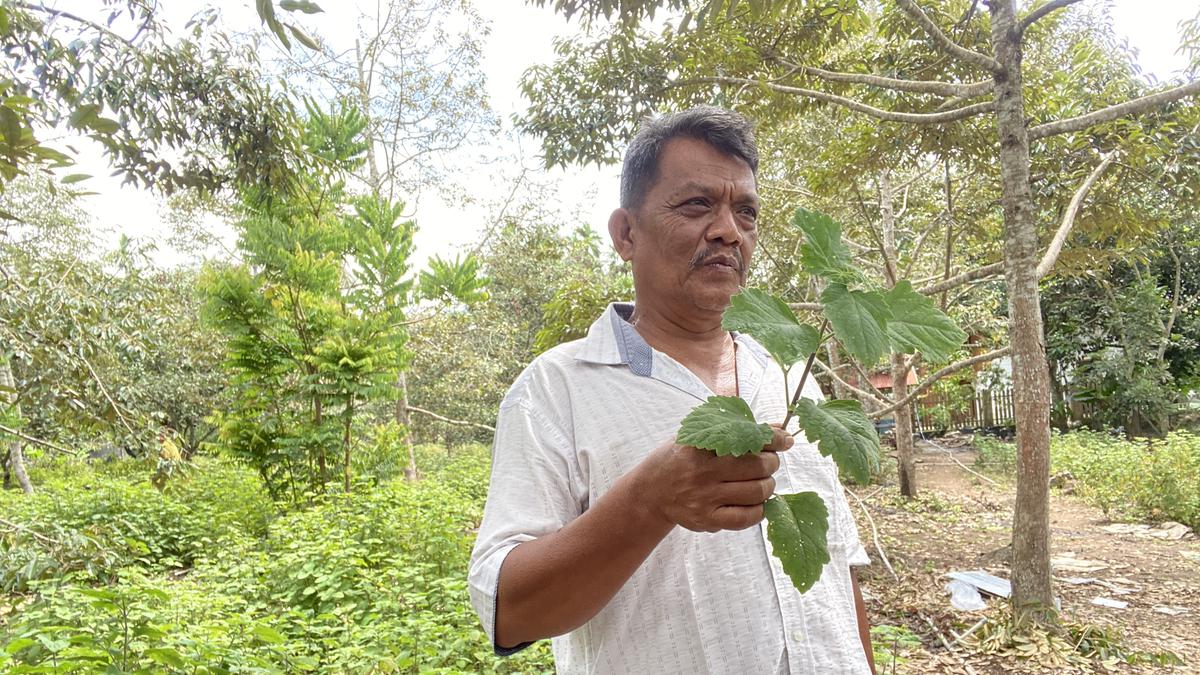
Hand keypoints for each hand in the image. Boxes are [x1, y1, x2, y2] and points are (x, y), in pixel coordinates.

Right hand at [633, 426, 792, 532]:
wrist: (650, 492)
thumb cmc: (678, 459)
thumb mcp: (697, 437)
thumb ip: (734, 431)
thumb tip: (777, 428)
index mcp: (700, 446)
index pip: (747, 438)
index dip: (773, 439)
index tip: (786, 439)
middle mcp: (703, 472)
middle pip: (758, 467)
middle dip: (772, 463)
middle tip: (769, 462)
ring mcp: (705, 498)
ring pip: (756, 492)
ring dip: (768, 485)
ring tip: (762, 481)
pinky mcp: (706, 520)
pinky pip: (745, 518)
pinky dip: (758, 509)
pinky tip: (755, 502)